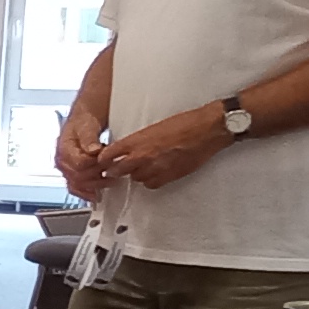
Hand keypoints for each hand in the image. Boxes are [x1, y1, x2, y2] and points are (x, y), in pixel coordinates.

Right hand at [55, 116, 110, 198]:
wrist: (83, 120)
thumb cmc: (84, 121)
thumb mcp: (88, 125)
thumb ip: (89, 138)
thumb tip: (92, 149)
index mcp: (63, 148)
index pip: (79, 164)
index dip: (95, 164)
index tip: (107, 159)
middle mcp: (62, 161)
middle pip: (78, 177)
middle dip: (97, 174)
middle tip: (113, 169)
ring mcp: (66, 170)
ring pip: (77, 185)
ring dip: (95, 185)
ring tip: (110, 180)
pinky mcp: (72, 175)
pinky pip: (76, 189)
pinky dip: (86, 193)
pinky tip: (97, 195)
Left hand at [105, 102, 234, 188]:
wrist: (205, 130)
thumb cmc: (184, 124)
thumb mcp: (154, 127)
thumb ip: (139, 141)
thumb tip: (130, 149)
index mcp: (137, 140)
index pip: (109, 154)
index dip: (104, 160)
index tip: (103, 161)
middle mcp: (142, 155)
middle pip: (118, 171)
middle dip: (116, 171)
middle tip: (116, 170)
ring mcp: (154, 168)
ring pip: (135, 179)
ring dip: (137, 174)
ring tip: (144, 167)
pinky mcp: (167, 176)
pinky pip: (151, 184)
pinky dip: (151, 181)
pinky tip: (156, 173)